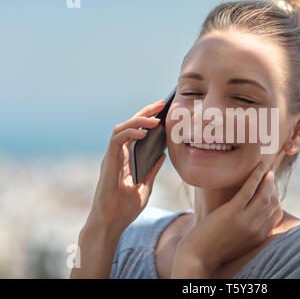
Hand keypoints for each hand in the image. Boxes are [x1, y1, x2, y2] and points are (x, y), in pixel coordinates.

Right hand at [87, 99, 166, 233]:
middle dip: (145, 112)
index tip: (163, 110)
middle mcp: (117, 155)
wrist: (111, 224)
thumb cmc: (125, 208)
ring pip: (120, 129)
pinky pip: (116, 141)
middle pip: (129, 126)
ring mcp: (111, 158)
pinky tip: (144, 133)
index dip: (148, 119)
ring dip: (137, 120)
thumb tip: (162, 155)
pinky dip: (129, 133)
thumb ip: (152, 170)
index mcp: (126, 159)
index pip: (136, 132)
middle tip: (162, 104)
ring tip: (155, 119)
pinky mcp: (108, 163)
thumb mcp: (145, 186)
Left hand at [171, 162, 282, 277]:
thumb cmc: (213, 250)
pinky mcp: (232, 212)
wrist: (197, 258)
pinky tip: (258, 167)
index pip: (276, 214)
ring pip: (264, 195)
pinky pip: (249, 190)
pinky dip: (256, 176)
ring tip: (268, 168)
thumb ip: (248, 231)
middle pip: (273, 202)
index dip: (277, 198)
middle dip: (274, 186)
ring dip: (268, 179)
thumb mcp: (238, 243)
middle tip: (272, 172)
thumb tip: (250, 217)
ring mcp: (245, 220)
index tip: (273, 186)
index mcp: (259, 237)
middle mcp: (256, 228)